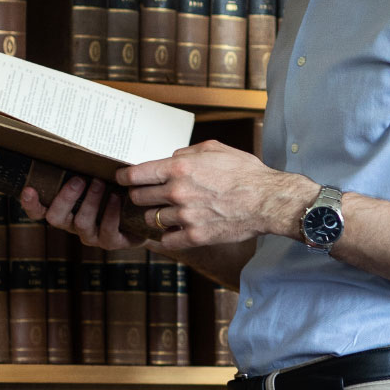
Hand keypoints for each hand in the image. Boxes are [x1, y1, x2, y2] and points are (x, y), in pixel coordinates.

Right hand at [19, 176, 145, 250]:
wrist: (143, 217)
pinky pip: (106, 230)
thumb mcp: (97, 180)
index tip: (28, 189)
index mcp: (64, 211)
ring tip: (99, 182)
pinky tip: (117, 198)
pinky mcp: (110, 242)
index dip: (30, 204)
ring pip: (81, 223)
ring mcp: (91, 236)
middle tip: (78, 179)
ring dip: (90, 201)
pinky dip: (111, 213)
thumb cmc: (114, 192)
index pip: (39, 211)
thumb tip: (78, 146)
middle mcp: (73, 225)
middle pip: (55, 218)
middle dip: (65, 198)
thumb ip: (85, 170)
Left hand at [118, 140, 316, 251]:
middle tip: (145, 196)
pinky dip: (168, 236)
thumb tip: (170, 156)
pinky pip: (167, 240)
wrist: (268, 200)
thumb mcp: (215, 149)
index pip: (136, 174)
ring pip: (151, 219)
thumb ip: (187, 151)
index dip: (124, 177)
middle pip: (138, 198)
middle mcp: (177, 191)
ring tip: (165, 213)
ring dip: (155, 216)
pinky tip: (175, 231)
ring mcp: (184, 216)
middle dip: (139, 196)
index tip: (122, 180)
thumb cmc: (245, 172)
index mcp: (179, 167)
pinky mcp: (194, 237)